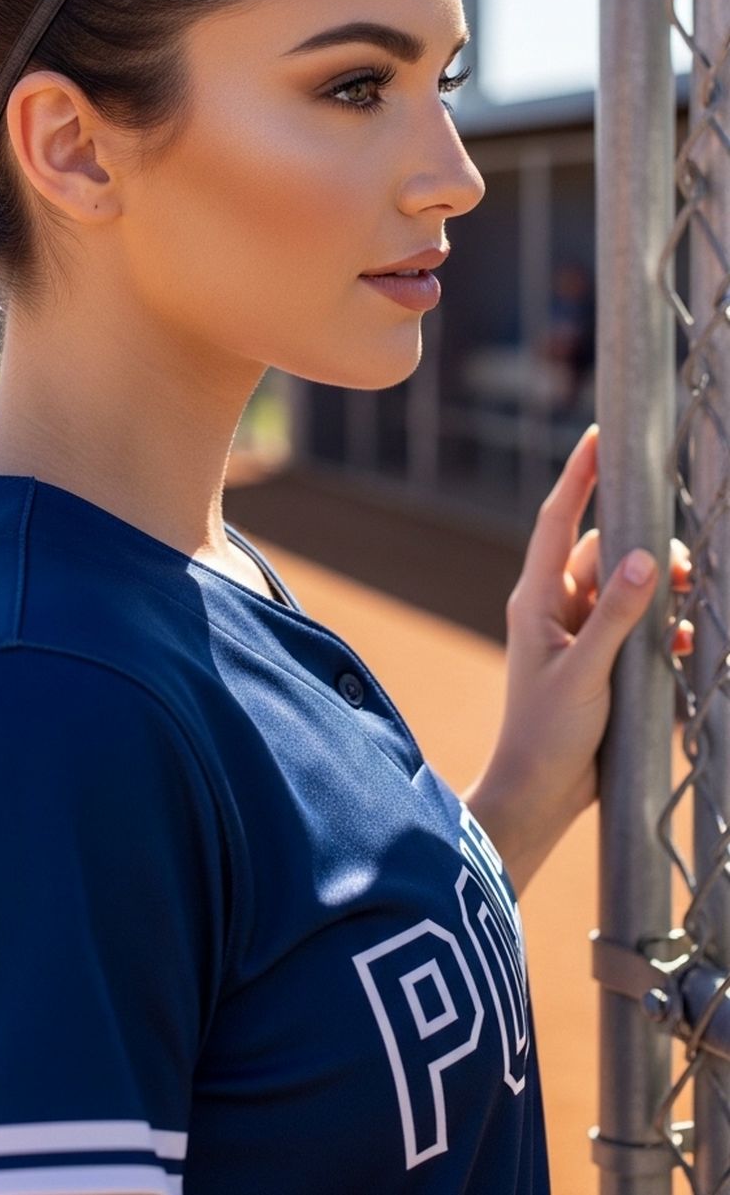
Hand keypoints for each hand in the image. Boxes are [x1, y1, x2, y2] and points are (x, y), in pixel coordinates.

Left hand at [467, 423, 692, 891]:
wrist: (540, 795)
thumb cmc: (547, 734)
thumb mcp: (585, 672)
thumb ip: (614, 616)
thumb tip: (642, 557)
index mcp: (538, 598)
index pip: (559, 520)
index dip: (580, 476)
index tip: (600, 434)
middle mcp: (557, 607)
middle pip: (604, 551)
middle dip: (646, 548)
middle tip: (686, 565)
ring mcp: (579, 634)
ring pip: (627, 587)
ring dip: (662, 591)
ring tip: (691, 601)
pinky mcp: (602, 662)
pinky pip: (639, 626)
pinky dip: (664, 628)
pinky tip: (685, 645)